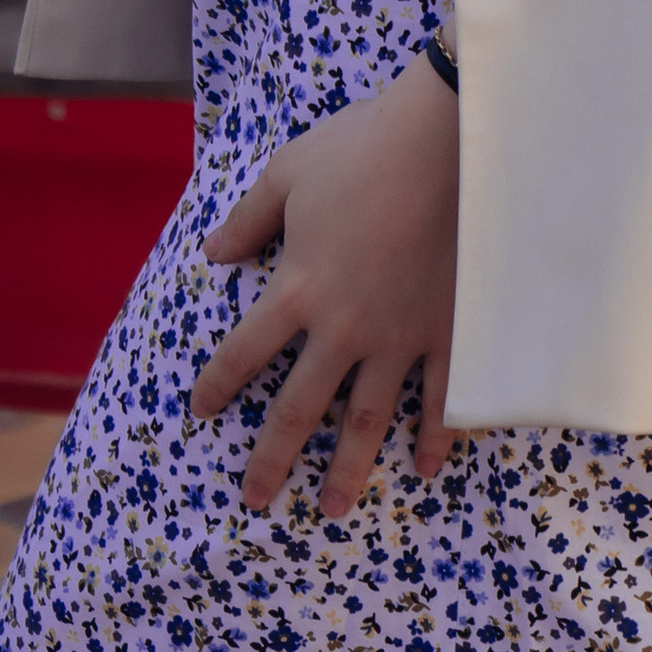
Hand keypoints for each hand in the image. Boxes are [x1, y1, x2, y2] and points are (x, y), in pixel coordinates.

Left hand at [190, 53, 460, 519]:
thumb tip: (213, 252)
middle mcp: (342, 328)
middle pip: (298, 409)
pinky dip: (435, 436)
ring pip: (366, 420)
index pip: (245, 352)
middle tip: (256, 499)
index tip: (202, 410)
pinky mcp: (449, 332)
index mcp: (298, 289)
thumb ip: (249, 218)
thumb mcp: (289, 173)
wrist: (446, 142)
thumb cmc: (362, 149)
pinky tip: (424, 467)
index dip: (219, 384)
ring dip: (347, 469)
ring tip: (333, 510)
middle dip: (272, 459)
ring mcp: (399, 337)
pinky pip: (441, 397)